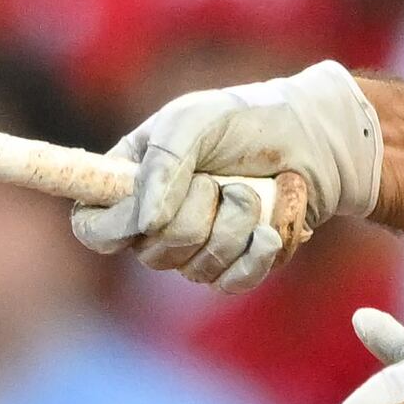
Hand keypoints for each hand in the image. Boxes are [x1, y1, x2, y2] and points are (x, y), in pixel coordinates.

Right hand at [72, 61, 384, 292]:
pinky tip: (270, 231)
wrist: (311, 140)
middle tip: (221, 178)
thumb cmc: (245, 121)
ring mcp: (195, 248)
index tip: (144, 214)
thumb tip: (146, 222)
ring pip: (196, 266)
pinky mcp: (234, 266)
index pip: (92, 228)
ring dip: (233, 226)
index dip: (113, 229)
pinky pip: (230, 282)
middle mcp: (155, 222)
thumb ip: (163, 164)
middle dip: (195, 214)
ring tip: (252, 192)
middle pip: (152, 251)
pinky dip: (254, 256)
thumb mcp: (194, 121)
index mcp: (129, 183)